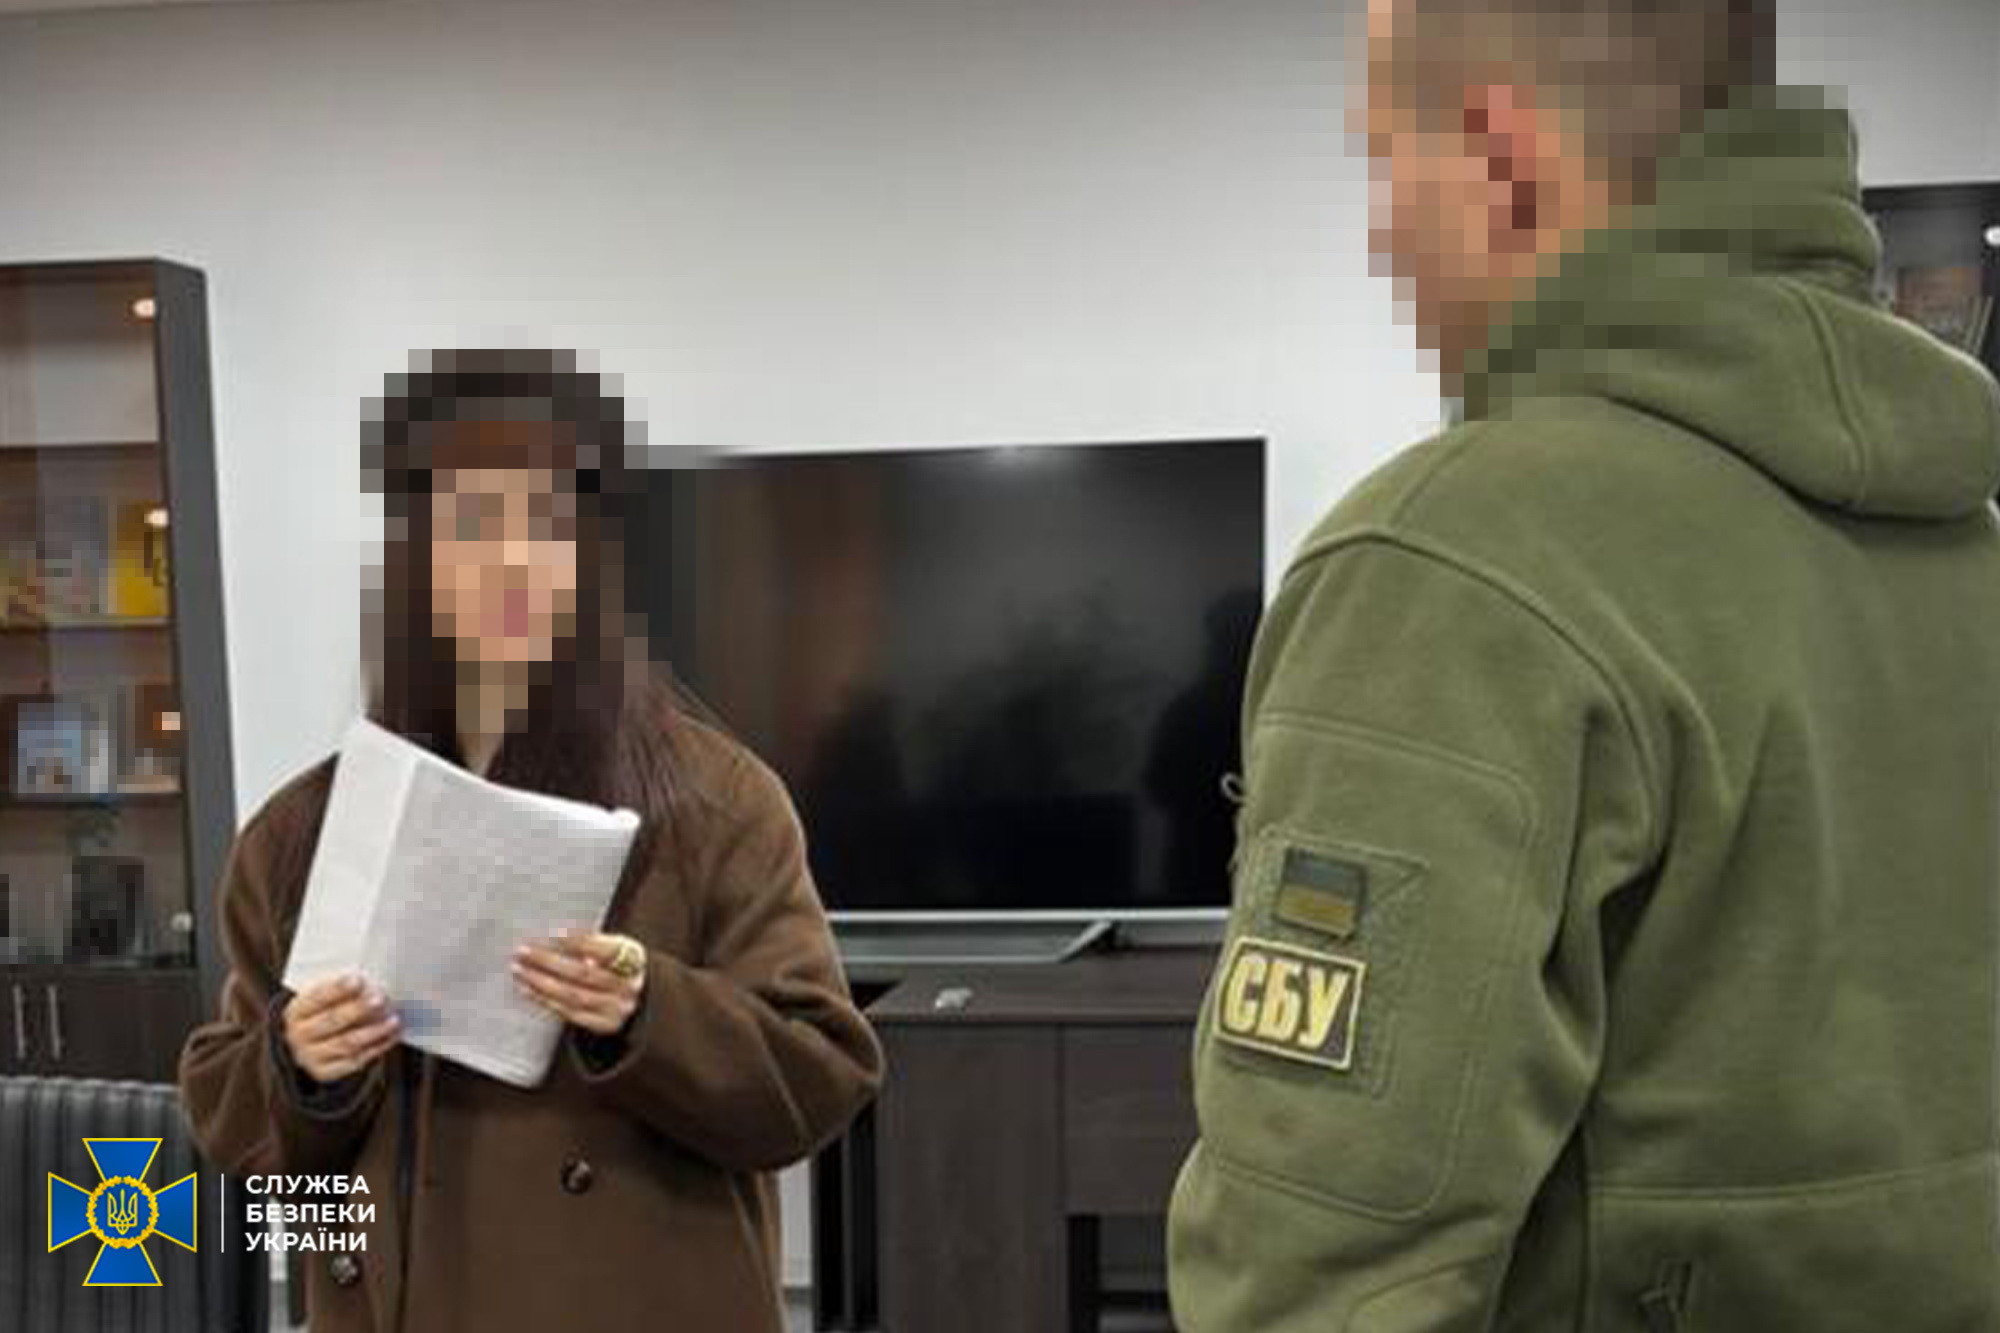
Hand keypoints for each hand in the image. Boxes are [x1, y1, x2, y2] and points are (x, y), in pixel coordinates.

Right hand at [282, 974, 399, 1083]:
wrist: (307, 1046)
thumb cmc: (322, 1013)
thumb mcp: (323, 999)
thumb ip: (341, 991)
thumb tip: (370, 983)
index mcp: (296, 1012)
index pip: (315, 998)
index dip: (336, 989)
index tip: (358, 979)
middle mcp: (299, 1035)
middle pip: (331, 1021)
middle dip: (358, 1009)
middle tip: (381, 999)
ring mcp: (311, 1056)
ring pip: (346, 1043)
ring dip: (373, 1031)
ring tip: (394, 1020)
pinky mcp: (325, 1072)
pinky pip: (354, 1061)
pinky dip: (376, 1048)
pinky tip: (392, 1036)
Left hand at [512, 931, 646, 1035]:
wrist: (634, 998)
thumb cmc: (615, 966)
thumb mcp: (613, 947)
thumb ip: (592, 943)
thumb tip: (554, 941)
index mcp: (634, 959)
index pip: (605, 949)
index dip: (579, 942)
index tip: (552, 934)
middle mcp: (629, 985)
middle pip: (584, 973)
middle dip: (549, 961)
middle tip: (524, 952)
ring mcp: (617, 1008)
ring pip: (573, 995)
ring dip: (541, 982)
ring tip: (520, 970)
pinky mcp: (604, 1025)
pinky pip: (570, 1013)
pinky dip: (545, 1001)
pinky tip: (528, 990)